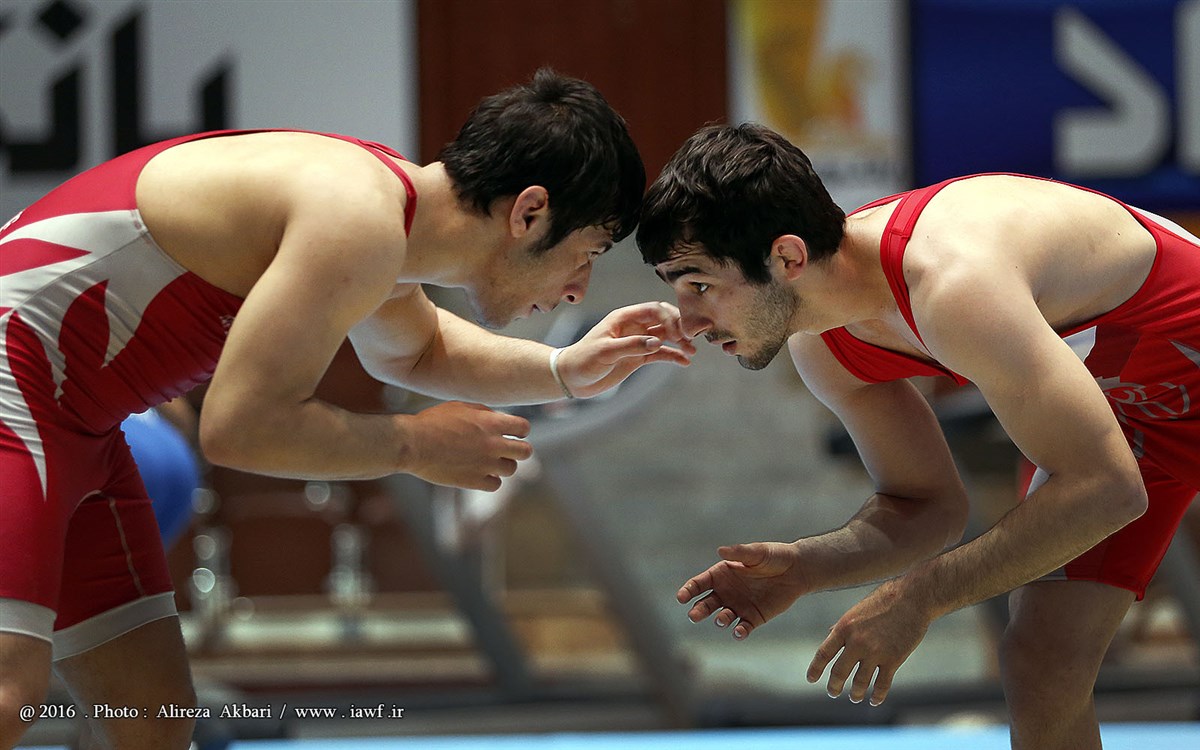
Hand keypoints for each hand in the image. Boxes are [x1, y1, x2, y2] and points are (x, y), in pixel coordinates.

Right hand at [404, 401, 531, 490]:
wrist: (413, 443)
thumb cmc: (432, 422)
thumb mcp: (460, 407)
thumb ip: (484, 413)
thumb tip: (498, 419)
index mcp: (491, 423)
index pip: (524, 428)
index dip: (519, 430)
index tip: (512, 432)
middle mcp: (493, 444)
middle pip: (525, 451)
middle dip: (518, 449)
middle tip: (506, 449)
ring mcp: (485, 464)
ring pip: (511, 469)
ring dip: (502, 465)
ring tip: (488, 461)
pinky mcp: (474, 481)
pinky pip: (495, 485)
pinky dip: (490, 480)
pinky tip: (480, 473)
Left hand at [556, 302, 694, 397]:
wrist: (572, 379)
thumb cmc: (583, 360)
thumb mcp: (605, 352)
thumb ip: (631, 345)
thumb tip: (657, 342)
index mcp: (623, 318)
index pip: (653, 310)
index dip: (669, 318)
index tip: (680, 333)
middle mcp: (633, 326)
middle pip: (663, 320)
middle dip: (679, 328)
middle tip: (690, 341)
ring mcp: (637, 342)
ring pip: (664, 336)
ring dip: (679, 342)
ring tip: (691, 352)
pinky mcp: (638, 357)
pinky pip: (660, 353)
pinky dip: (673, 356)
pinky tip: (684, 362)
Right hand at [676, 542, 811, 639]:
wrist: (796, 570)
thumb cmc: (774, 556)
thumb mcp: (756, 552)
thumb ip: (739, 553)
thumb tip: (720, 551)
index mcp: (721, 574)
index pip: (699, 584)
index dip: (688, 590)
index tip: (681, 598)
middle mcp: (726, 592)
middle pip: (706, 603)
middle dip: (698, 610)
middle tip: (693, 616)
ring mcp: (738, 606)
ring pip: (722, 617)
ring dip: (720, 620)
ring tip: (722, 620)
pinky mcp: (753, 618)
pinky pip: (743, 627)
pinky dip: (739, 632)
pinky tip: (739, 632)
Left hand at [806, 578, 933, 706]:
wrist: (911, 598)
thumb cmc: (882, 601)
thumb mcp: (856, 610)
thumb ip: (843, 626)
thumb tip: (829, 634)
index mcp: (844, 628)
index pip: (823, 653)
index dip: (815, 669)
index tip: (811, 679)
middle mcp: (857, 642)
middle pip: (839, 672)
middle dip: (834, 686)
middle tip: (833, 692)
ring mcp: (875, 652)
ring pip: (860, 683)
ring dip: (855, 694)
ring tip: (854, 697)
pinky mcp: (893, 659)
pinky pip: (882, 684)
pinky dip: (877, 696)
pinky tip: (874, 700)